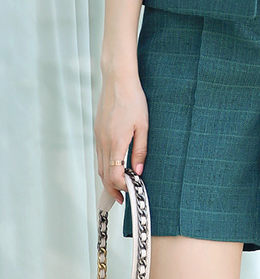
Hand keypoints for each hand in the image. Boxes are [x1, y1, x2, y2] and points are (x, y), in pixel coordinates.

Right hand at [94, 71, 148, 204]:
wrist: (118, 80)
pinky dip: (105, 165)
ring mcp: (98, 136)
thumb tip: (138, 171)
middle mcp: (103, 142)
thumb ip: (141, 151)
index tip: (131, 190)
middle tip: (122, 198)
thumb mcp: (143, 126)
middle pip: (104, 174)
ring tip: (118, 186)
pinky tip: (114, 165)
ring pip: (100, 165)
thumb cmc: (133, 100)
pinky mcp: (97, 131)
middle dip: (112, 189)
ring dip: (107, 178)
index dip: (122, 187)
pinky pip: (99, 154)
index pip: (114, 176)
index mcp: (116, 143)